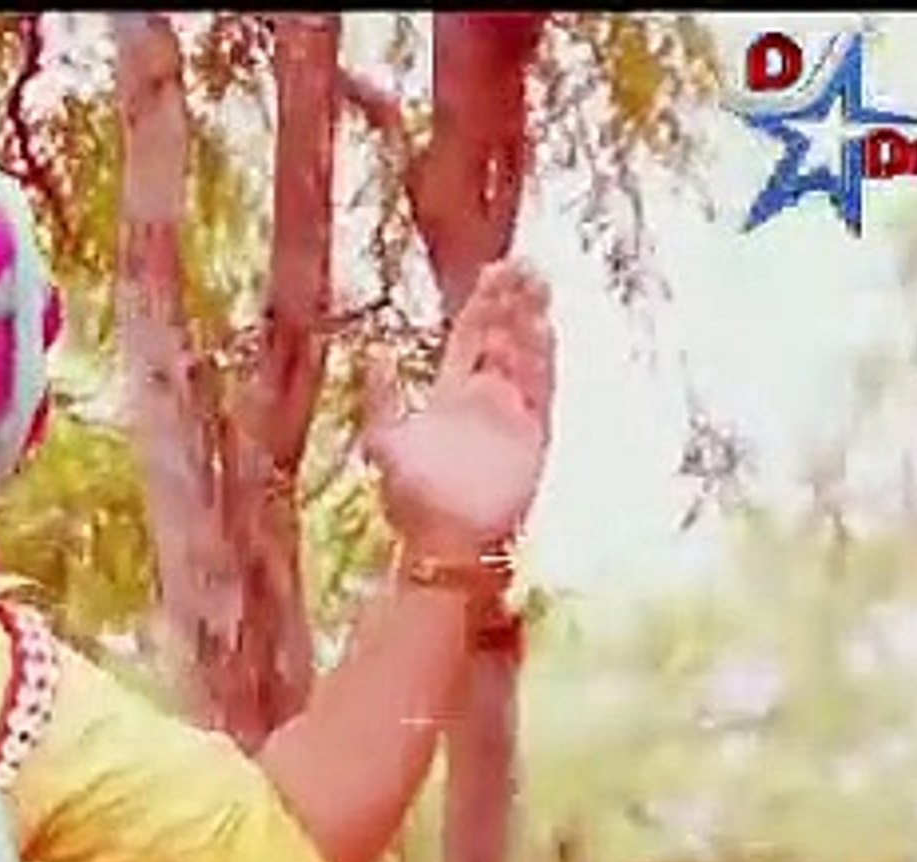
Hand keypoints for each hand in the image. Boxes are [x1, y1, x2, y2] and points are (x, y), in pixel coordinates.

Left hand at [362, 260, 556, 557]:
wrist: (445, 543)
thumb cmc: (414, 500)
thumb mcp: (386, 440)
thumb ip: (383, 397)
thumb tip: (373, 356)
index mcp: (452, 394)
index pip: (472, 337)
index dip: (484, 304)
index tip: (495, 269)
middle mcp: (486, 399)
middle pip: (504, 337)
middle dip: (514, 301)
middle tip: (523, 264)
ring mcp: (513, 415)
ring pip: (526, 356)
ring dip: (531, 321)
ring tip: (538, 283)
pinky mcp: (533, 435)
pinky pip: (541, 390)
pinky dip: (542, 360)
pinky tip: (544, 329)